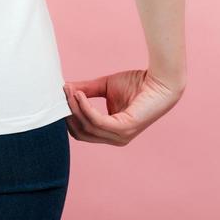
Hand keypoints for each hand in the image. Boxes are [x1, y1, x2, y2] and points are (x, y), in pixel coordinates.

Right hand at [64, 68, 183, 145]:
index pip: (81, 131)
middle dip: (68, 113)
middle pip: (80, 132)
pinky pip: (96, 121)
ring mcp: (121, 136)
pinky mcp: (125, 128)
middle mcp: (116, 138)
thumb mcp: (104, 87)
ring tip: (69, 91)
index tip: (59, 98)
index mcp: (112, 132)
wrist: (161, 80)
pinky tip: (79, 94)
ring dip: (74, 108)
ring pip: (86, 127)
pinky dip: (84, 107)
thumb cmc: (137, 83)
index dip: (69, 116)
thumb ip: (85, 90)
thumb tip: (64, 88)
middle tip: (61, 94)